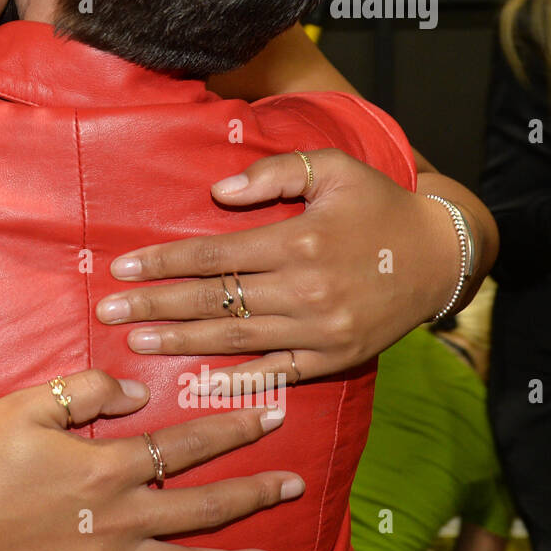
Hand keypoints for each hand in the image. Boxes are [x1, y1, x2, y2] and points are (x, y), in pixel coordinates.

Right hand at [0, 368, 300, 550]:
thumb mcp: (25, 405)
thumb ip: (86, 390)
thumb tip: (135, 391)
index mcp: (107, 466)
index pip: (185, 443)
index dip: (230, 427)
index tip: (270, 415)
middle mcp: (118, 519)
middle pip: (201, 506)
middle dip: (252, 493)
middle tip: (293, 483)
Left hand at [94, 148, 454, 388]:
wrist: (443, 256)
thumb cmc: (378, 205)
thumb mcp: (332, 169)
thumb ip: (273, 175)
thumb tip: (216, 192)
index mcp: (298, 242)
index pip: (213, 256)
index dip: (163, 262)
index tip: (121, 267)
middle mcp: (305, 291)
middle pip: (212, 301)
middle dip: (154, 306)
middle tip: (107, 312)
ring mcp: (319, 331)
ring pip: (234, 340)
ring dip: (180, 341)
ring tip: (136, 342)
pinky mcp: (333, 360)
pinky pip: (275, 374)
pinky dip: (235, 380)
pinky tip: (196, 381)